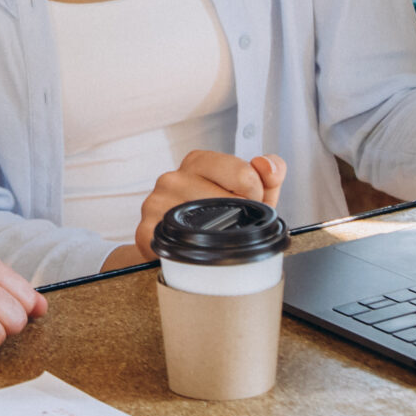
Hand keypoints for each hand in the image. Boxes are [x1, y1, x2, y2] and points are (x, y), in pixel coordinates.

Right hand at [128, 151, 288, 259]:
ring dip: (219, 239)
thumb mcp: (250, 191)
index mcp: (199, 161)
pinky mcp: (145, 230)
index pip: (244, 174)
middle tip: (229, 225)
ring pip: (208, 225)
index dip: (254, 196)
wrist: (179, 247)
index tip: (245, 204)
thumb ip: (270, 172)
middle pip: (229, 201)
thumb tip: (266, 165)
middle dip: (240, 218)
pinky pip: (179, 245)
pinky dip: (192, 254)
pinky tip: (193, 251)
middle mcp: (173, 177)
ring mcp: (156, 203)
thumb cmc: (216, 215)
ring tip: (211, 237)